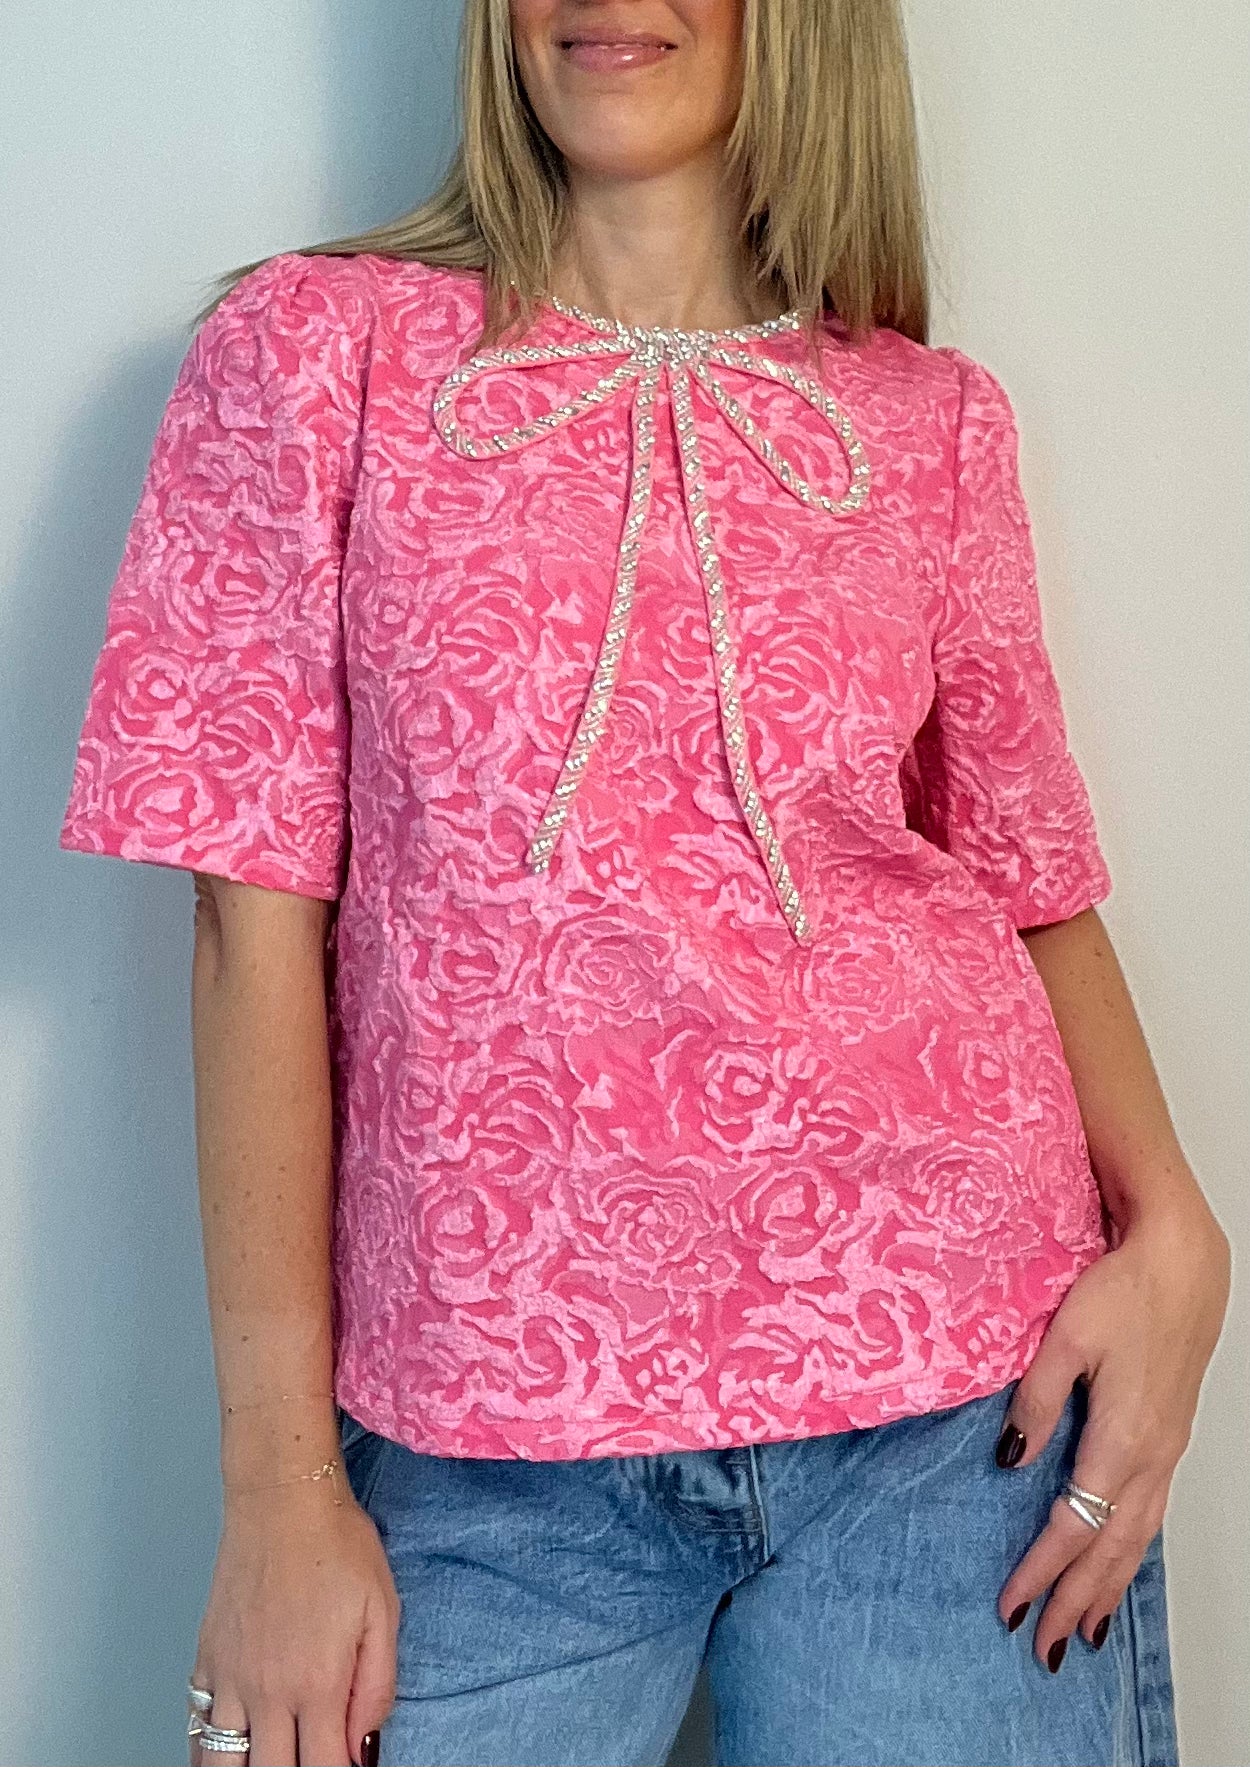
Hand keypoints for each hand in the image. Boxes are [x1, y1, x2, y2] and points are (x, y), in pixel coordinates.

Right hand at [189, 1479, 398, 1766]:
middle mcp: (267, 1690)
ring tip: (270, 1759)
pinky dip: (209, 1749)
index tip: (346, 1765)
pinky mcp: (206, 1658)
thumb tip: (365, 1741)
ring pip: (223, 1763)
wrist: (282, 1499)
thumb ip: (377, 1685)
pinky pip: (197, 1725)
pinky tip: (229, 1750)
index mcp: (317, 1683)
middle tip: (312, 1756)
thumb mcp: (383, 1610)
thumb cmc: (336, 1544)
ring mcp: (230, 1677)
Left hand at [995, 1186, 1229, 1670]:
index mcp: (1121, 1438)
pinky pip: (1152, 1513)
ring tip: (1084, 1630)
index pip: (1074, 1525)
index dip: (1043, 1570)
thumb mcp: (1065, 1338)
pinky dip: (1132, 1551)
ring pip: (1138, 1538)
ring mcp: (1166, 1449)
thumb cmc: (1123, 1290)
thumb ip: (1035, 1400)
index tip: (1012, 1606)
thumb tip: (1010, 1461)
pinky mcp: (1169, 1436)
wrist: (1183, 1263)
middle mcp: (1150, 1456)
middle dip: (1078, 1601)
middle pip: (1112, 1548)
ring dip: (1109, 1587)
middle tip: (1045, 1648)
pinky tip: (1119, 1563)